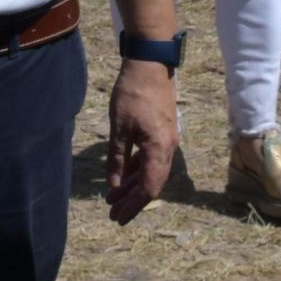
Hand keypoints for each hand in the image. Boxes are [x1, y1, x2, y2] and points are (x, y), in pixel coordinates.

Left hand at [101, 60, 175, 222]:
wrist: (150, 64)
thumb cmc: (133, 93)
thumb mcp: (119, 128)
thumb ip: (117, 159)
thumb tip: (114, 186)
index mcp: (159, 150)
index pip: (148, 189)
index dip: (133, 206)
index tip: (117, 217)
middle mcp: (168, 149)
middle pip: (152, 184)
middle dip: (132, 201)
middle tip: (113, 214)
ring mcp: (167, 140)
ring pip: (151, 172)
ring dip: (133, 186)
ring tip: (114, 198)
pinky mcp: (162, 132)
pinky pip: (151, 159)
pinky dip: (137, 170)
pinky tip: (124, 177)